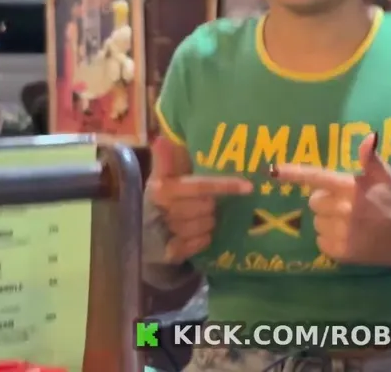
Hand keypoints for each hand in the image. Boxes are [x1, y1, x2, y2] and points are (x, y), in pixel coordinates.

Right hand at [147, 135, 252, 261]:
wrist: (142, 229)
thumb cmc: (161, 196)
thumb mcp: (162, 175)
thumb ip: (165, 158)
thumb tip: (161, 139)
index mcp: (163, 188)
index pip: (200, 186)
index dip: (225, 185)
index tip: (248, 186)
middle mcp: (164, 210)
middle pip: (206, 207)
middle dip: (211, 205)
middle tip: (209, 203)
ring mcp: (167, 232)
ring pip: (205, 226)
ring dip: (208, 223)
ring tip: (203, 218)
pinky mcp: (171, 252)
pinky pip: (198, 244)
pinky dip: (202, 239)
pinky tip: (201, 234)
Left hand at [273, 134, 390, 265]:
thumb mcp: (384, 176)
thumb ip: (371, 158)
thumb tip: (368, 136)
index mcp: (351, 188)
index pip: (318, 177)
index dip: (294, 173)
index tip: (273, 170)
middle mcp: (344, 210)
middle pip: (314, 201)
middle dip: (324, 201)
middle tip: (344, 204)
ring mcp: (341, 232)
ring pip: (316, 222)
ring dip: (327, 221)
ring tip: (348, 222)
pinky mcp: (340, 251)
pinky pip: (320, 242)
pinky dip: (329, 239)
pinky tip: (347, 236)